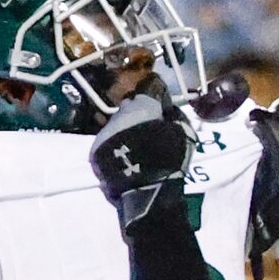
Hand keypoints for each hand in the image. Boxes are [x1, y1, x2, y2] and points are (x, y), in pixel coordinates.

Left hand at [89, 93, 191, 233]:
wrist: (142, 190)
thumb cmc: (167, 160)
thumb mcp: (184, 135)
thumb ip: (176, 118)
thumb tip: (170, 113)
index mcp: (142, 106)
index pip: (149, 89)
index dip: (156, 96)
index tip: (162, 106)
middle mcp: (120, 114)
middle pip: (130, 108)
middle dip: (138, 115)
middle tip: (149, 129)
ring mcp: (105, 132)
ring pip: (116, 125)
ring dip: (125, 132)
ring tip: (135, 148)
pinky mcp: (95, 151)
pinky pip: (107, 143)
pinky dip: (114, 147)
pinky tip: (123, 159)